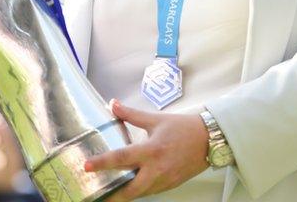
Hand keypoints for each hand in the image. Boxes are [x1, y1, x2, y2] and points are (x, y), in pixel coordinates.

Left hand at [84, 99, 209, 200]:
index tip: (86, 166)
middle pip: (130, 189)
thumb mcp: (156, 119)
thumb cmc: (182, 128)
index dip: (102, 163)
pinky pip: (151, 192)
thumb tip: (113, 103)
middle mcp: (157, 169)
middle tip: (97, 196)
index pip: (121, 158)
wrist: (209, 140)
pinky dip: (139, 191)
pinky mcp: (171, 185)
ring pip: (141, 193)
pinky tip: (130, 189)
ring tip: (109, 195)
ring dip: (125, 194)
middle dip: (113, 195)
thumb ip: (131, 114)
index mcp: (151, 150)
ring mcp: (165, 180)